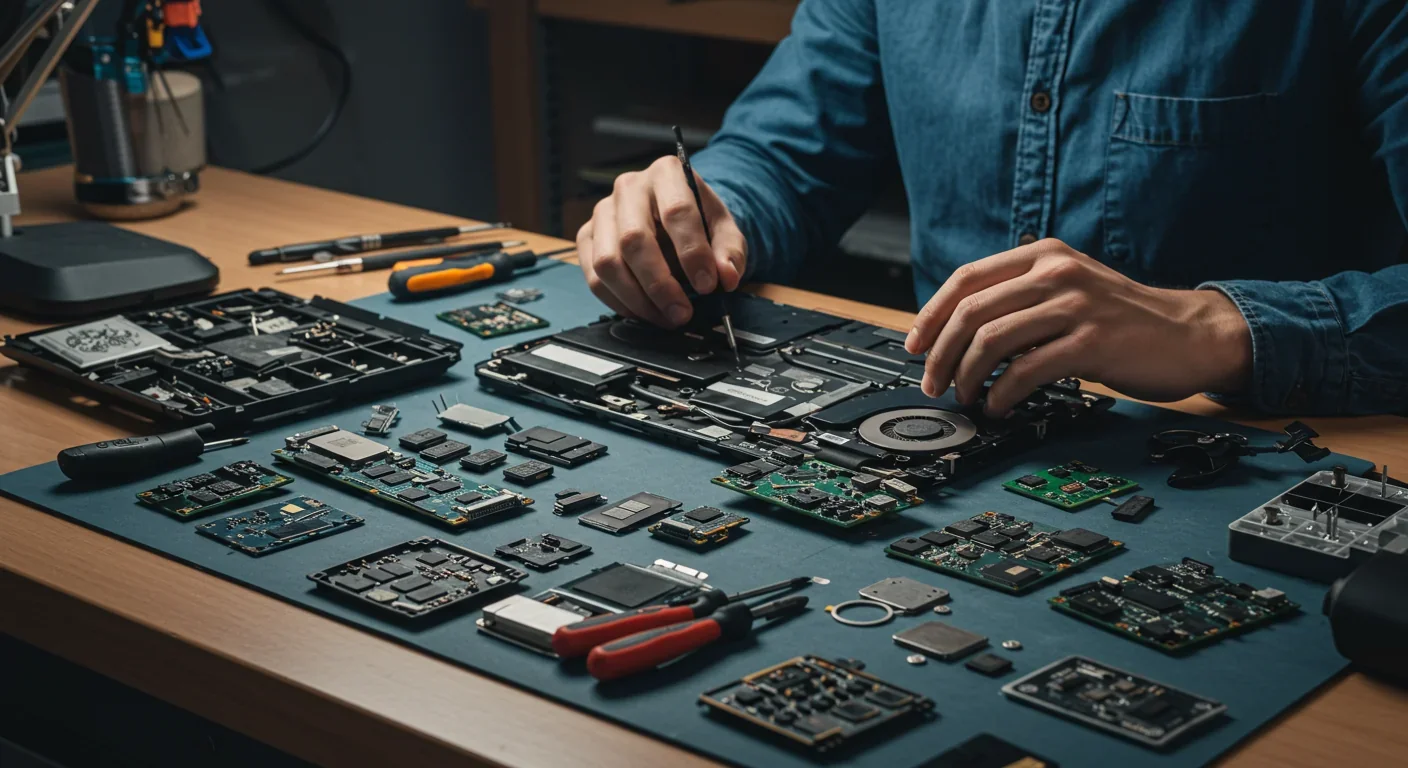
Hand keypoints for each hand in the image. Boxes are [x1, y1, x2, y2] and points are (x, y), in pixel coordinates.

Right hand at [576, 156, 746, 326]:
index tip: (707, 286)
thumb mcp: (725, 230)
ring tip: (666, 317)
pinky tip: (645, 312)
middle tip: (682, 313)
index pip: (676, 211)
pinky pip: (594, 276)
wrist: (674, 214)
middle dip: (659, 284)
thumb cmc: (699, 221)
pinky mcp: (587, 236)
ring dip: (637, 299)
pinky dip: (619, 302)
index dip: (692, 253)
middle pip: (633, 239)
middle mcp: (629, 187)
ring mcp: (602, 211)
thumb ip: (730, 252)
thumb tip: (726, 277)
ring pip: (608, 262)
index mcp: (667, 173)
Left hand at [903, 239, 1252, 415]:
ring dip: (966, 377)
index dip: (931, 315)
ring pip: (991, 340)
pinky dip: (1001, 394)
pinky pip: (1026, 370)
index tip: (915, 345)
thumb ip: (1019, 298)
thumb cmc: (1121, 319)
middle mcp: (1056, 272)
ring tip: (966, 397)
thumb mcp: (1067, 290)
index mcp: (1042, 255)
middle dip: (941, 354)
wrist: (1189, 334)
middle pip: (971, 312)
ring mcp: (1075, 305)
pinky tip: (999, 406)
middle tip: (933, 383)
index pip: (966, 279)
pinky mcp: (1091, 342)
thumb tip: (955, 333)